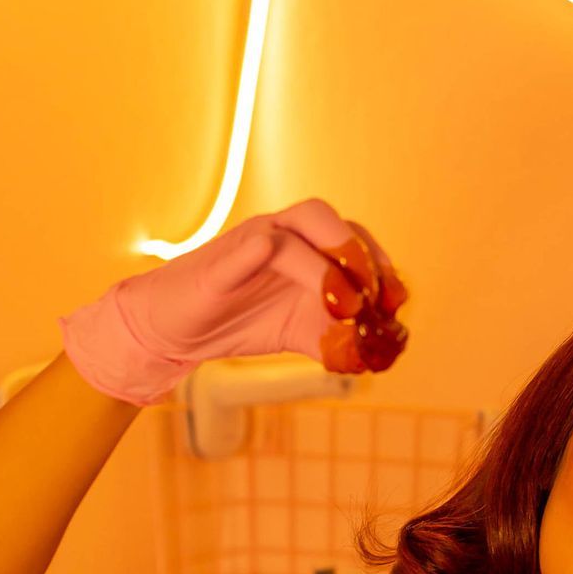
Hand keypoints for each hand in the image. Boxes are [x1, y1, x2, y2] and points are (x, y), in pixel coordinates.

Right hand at [58, 199, 406, 403]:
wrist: (176, 332)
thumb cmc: (240, 322)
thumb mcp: (299, 334)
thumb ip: (337, 338)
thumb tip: (379, 355)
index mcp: (302, 245)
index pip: (350, 236)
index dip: (379, 263)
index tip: (396, 301)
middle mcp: (277, 235)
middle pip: (323, 217)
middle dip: (357, 254)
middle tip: (374, 299)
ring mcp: (246, 244)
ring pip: (289, 232)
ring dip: (323, 265)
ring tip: (344, 304)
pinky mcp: (218, 266)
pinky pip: (241, 252)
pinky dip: (257, 251)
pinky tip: (266, 255)